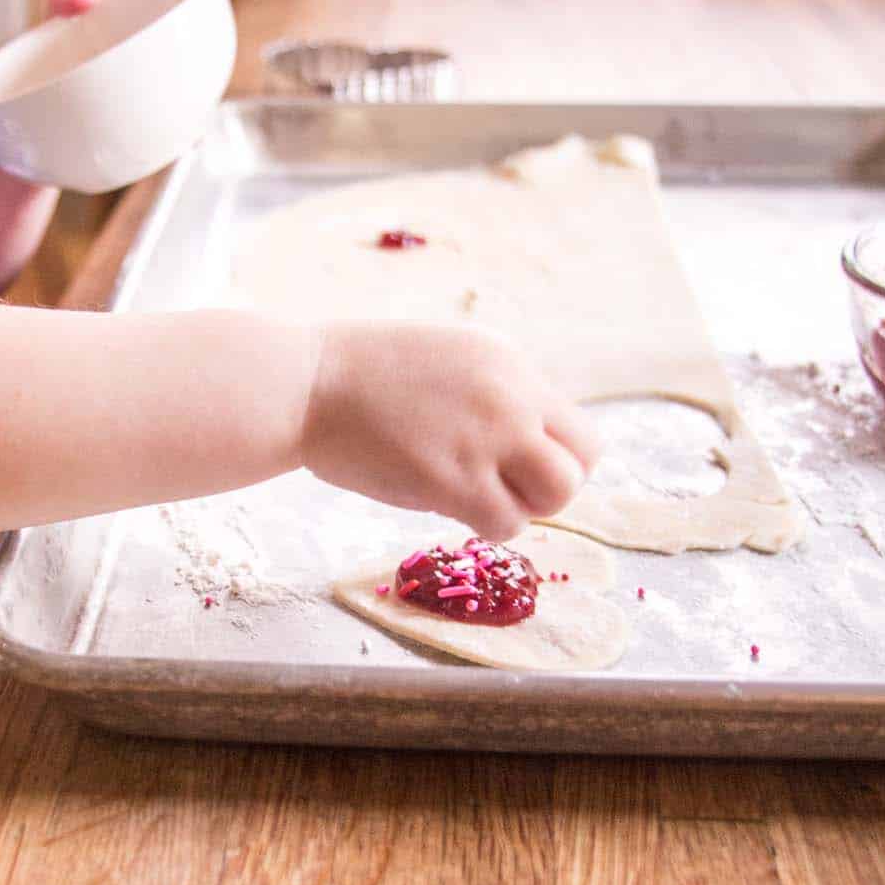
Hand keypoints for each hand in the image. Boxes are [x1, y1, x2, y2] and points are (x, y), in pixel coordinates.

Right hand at [300, 322, 600, 539]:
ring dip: (522, 507)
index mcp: (507, 363)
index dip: (552, 456)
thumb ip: (489, 392)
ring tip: (476, 498)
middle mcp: (510, 397)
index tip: (515, 466)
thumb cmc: (353, 374)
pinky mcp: (455, 480)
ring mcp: (486, 439)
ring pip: (556, 496)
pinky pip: (506, 524)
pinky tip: (447, 505)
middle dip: (548, 485)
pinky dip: (485, 526)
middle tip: (503, 488)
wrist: (303, 385)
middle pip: (581, 462)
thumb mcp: (443, 357)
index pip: (574, 427)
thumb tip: (520, 439)